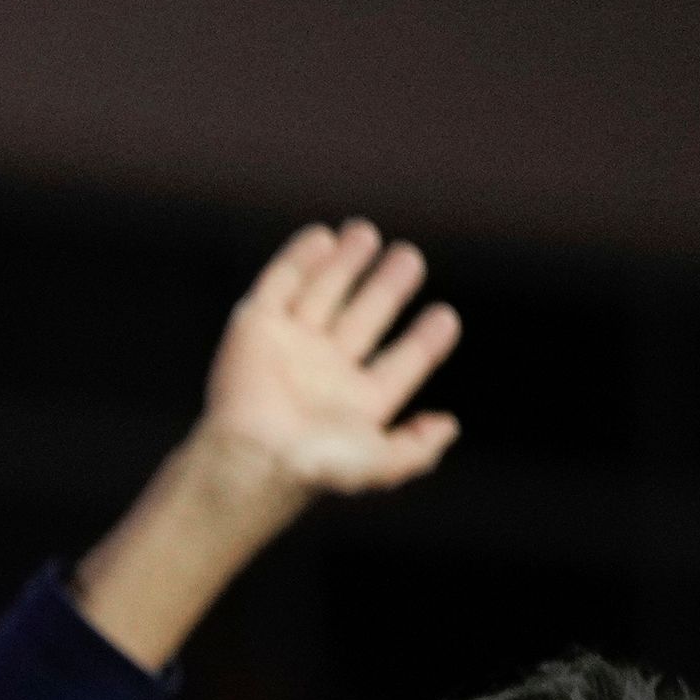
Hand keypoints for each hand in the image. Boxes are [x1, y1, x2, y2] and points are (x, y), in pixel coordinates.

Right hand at [202, 220, 461, 496]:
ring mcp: (288, 346)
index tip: (445, 317)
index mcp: (356, 402)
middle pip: (364, 318)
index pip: (399, 364)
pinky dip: (299, 259)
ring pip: (323, 295)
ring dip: (345, 264)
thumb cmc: (312, 465)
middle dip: (387, 288)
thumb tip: (449, 426)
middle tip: (409, 257)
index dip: (423, 341)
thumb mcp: (379, 465)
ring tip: (366, 234)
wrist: (249, 455)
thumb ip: (416, 450)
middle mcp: (323, 371)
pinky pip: (279, 284)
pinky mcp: (254, 327)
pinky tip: (323, 238)